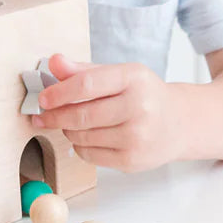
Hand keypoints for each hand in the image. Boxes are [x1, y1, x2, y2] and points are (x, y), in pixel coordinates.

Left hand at [32, 53, 195, 171]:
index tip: (42, 98)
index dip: (59, 92)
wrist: (179, 122)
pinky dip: (79, 146)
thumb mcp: (118, 74)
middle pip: (82, 114)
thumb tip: (53, 62)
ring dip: (68, 130)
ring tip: (70, 122)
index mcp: (133, 78)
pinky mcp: (132, 161)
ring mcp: (137, 137)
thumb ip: (83, 70)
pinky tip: (85, 137)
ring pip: (83, 136)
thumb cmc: (144, 94)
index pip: (87, 84)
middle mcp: (139, 107)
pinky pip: (90, 155)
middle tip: (42, 116)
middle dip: (55, 116)